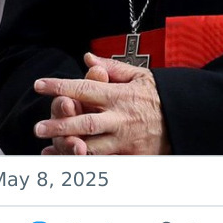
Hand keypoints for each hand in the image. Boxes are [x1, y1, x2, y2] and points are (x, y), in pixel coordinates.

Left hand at [34, 54, 170, 154]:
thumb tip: (88, 59)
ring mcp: (125, 139)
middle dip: (59, 125)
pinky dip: (83, 163)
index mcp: (120, 95)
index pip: (85, 88)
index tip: (40, 84)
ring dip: (68, 148)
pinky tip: (66, 161)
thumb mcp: (139, 76)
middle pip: (85, 122)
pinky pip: (102, 163)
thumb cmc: (159, 96)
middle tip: (38, 127)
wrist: (184, 120)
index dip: (60, 86)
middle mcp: (120, 118)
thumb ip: (112, 68)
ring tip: (48, 147)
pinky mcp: (130, 157)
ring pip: (91, 147)